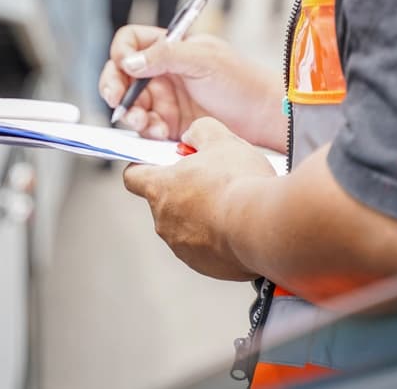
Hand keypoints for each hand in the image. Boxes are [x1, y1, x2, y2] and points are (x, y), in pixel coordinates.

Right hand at [99, 25, 285, 148]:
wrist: (263, 117)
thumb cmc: (242, 81)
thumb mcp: (203, 59)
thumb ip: (165, 55)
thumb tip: (129, 61)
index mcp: (170, 47)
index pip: (131, 42)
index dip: (122, 53)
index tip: (125, 67)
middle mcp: (163, 72)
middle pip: (122, 75)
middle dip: (114, 87)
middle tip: (116, 101)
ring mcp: (165, 99)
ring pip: (130, 104)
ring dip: (130, 113)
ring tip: (142, 121)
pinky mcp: (170, 125)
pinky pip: (145, 127)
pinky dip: (145, 130)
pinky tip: (157, 132)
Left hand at [123, 118, 275, 280]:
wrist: (263, 226)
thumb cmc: (239, 182)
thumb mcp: (220, 140)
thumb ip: (200, 131)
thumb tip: (192, 137)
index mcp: (161, 188)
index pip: (133, 177)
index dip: (142, 168)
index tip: (157, 164)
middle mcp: (164, 221)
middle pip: (165, 202)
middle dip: (186, 191)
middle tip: (214, 181)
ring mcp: (182, 247)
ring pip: (187, 226)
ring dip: (204, 216)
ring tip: (233, 205)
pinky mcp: (204, 265)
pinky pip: (206, 249)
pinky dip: (219, 239)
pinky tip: (240, 226)